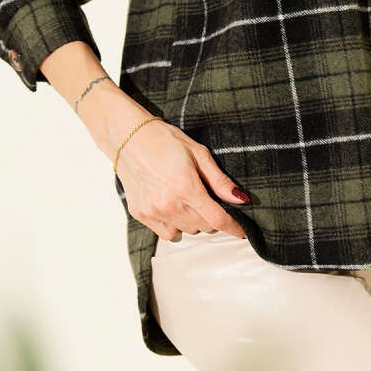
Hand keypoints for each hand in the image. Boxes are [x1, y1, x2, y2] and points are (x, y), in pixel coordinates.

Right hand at [114, 117, 248, 240]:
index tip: (242, 232)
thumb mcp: (199, 154)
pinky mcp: (141, 214)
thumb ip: (220, 181)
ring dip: (194, 221)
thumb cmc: (165, 140)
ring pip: (187, 231)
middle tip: (208, 198)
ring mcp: (153, 212)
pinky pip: (166, 233)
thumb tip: (240, 199)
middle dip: (212, 216)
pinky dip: (176, 225)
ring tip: (188, 198)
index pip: (217, 219)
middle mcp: (169, 204)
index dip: (234, 228)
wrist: (128, 137)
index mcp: (186, 187)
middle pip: (204, 226)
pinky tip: (173, 206)